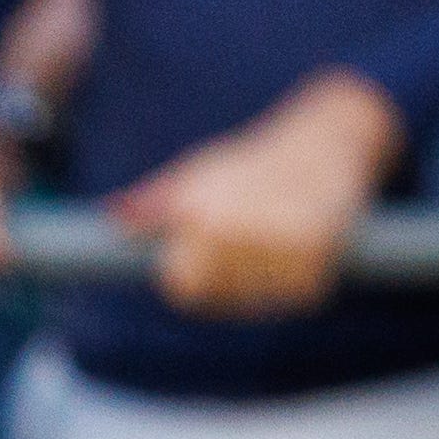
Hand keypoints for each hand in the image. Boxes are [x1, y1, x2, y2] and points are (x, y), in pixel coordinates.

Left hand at [110, 70, 396, 320]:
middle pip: (219, 295)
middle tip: (249, 234)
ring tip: (275, 232)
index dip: (191, 272)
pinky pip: (294, 294)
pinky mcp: (315, 260)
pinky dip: (298, 278)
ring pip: (258, 299)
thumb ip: (154, 201)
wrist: (325, 140)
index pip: (181, 286)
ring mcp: (275, 248)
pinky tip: (300, 241)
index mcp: (200, 214)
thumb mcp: (197, 172)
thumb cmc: (251, 161)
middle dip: (230, 276)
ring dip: (266, 278)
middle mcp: (235, 231)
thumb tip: (114, 217)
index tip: (205, 248)